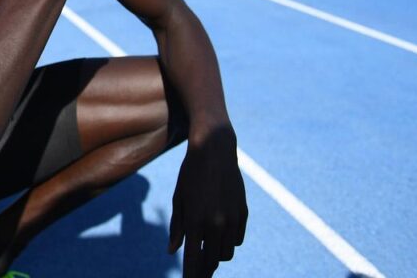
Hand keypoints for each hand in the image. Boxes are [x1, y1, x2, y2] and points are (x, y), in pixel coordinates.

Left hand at [169, 124, 247, 277]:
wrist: (214, 150)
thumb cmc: (190, 174)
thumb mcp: (179, 199)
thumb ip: (177, 227)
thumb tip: (172, 251)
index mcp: (195, 221)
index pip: (193, 260)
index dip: (191, 275)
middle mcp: (216, 223)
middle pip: (211, 260)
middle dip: (203, 270)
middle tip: (198, 274)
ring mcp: (232, 219)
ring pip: (226, 253)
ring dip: (216, 256)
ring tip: (207, 253)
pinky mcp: (243, 213)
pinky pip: (236, 239)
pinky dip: (227, 242)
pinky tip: (219, 238)